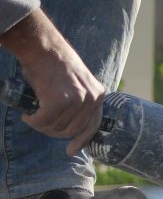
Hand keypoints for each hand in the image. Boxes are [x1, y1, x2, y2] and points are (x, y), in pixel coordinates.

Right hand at [0, 10, 104, 155]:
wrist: (44, 48)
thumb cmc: (56, 64)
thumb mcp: (78, 83)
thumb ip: (80, 102)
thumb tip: (70, 127)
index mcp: (98, 94)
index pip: (93, 125)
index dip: (81, 140)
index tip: (70, 150)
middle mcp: (91, 99)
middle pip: (71, 130)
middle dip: (53, 131)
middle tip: (40, 122)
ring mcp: (76, 101)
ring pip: (56, 127)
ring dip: (41, 125)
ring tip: (34, 114)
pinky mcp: (59, 101)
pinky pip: (42, 121)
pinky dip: (32, 120)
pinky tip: (28, 113)